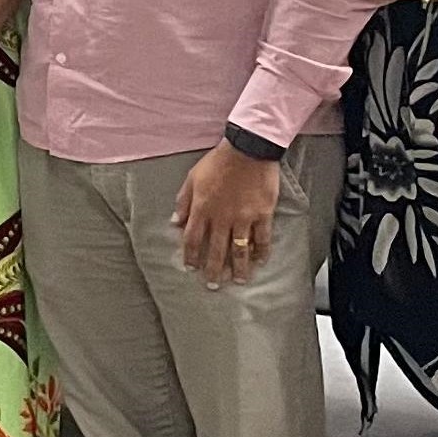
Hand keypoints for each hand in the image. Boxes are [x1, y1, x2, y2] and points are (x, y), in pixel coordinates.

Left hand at [175, 144, 283, 285]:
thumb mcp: (192, 179)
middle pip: (215, 250)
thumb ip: (183, 202)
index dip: (191, 256)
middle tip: (212, 285)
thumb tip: (174, 222)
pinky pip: (262, 238)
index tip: (191, 269)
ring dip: (238, 268)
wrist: (247, 150)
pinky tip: (260, 262)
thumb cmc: (217, 162)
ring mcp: (243, 218)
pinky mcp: (263, 214)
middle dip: (212, 270)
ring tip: (238, 281)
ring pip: (240, 249)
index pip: (193, 239)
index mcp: (202, 209)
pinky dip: (261, 252)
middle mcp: (221, 217)